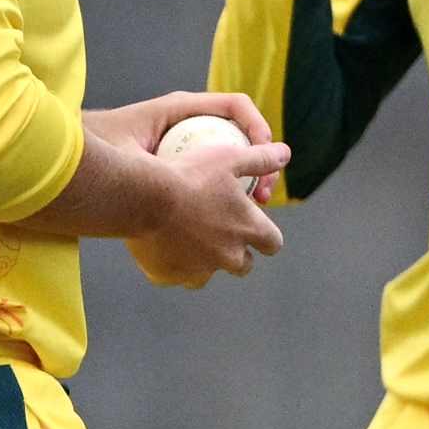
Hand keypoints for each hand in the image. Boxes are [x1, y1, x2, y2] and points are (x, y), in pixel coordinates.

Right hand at [105, 92, 287, 284]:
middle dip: (238, 254)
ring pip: (208, 274)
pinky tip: (163, 247)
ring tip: (190, 242)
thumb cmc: (189, 173)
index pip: (273, 243)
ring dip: (205, 262)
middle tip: (221, 234)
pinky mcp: (169, 275)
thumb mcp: (230, 157)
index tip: (256, 228)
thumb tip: (285, 153)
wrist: (144, 196)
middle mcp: (228, 256)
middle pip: (243, 265)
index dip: (267, 237)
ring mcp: (198, 269)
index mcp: (248, 230)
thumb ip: (260, 158)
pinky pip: (175, 275)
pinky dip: (173, 264)